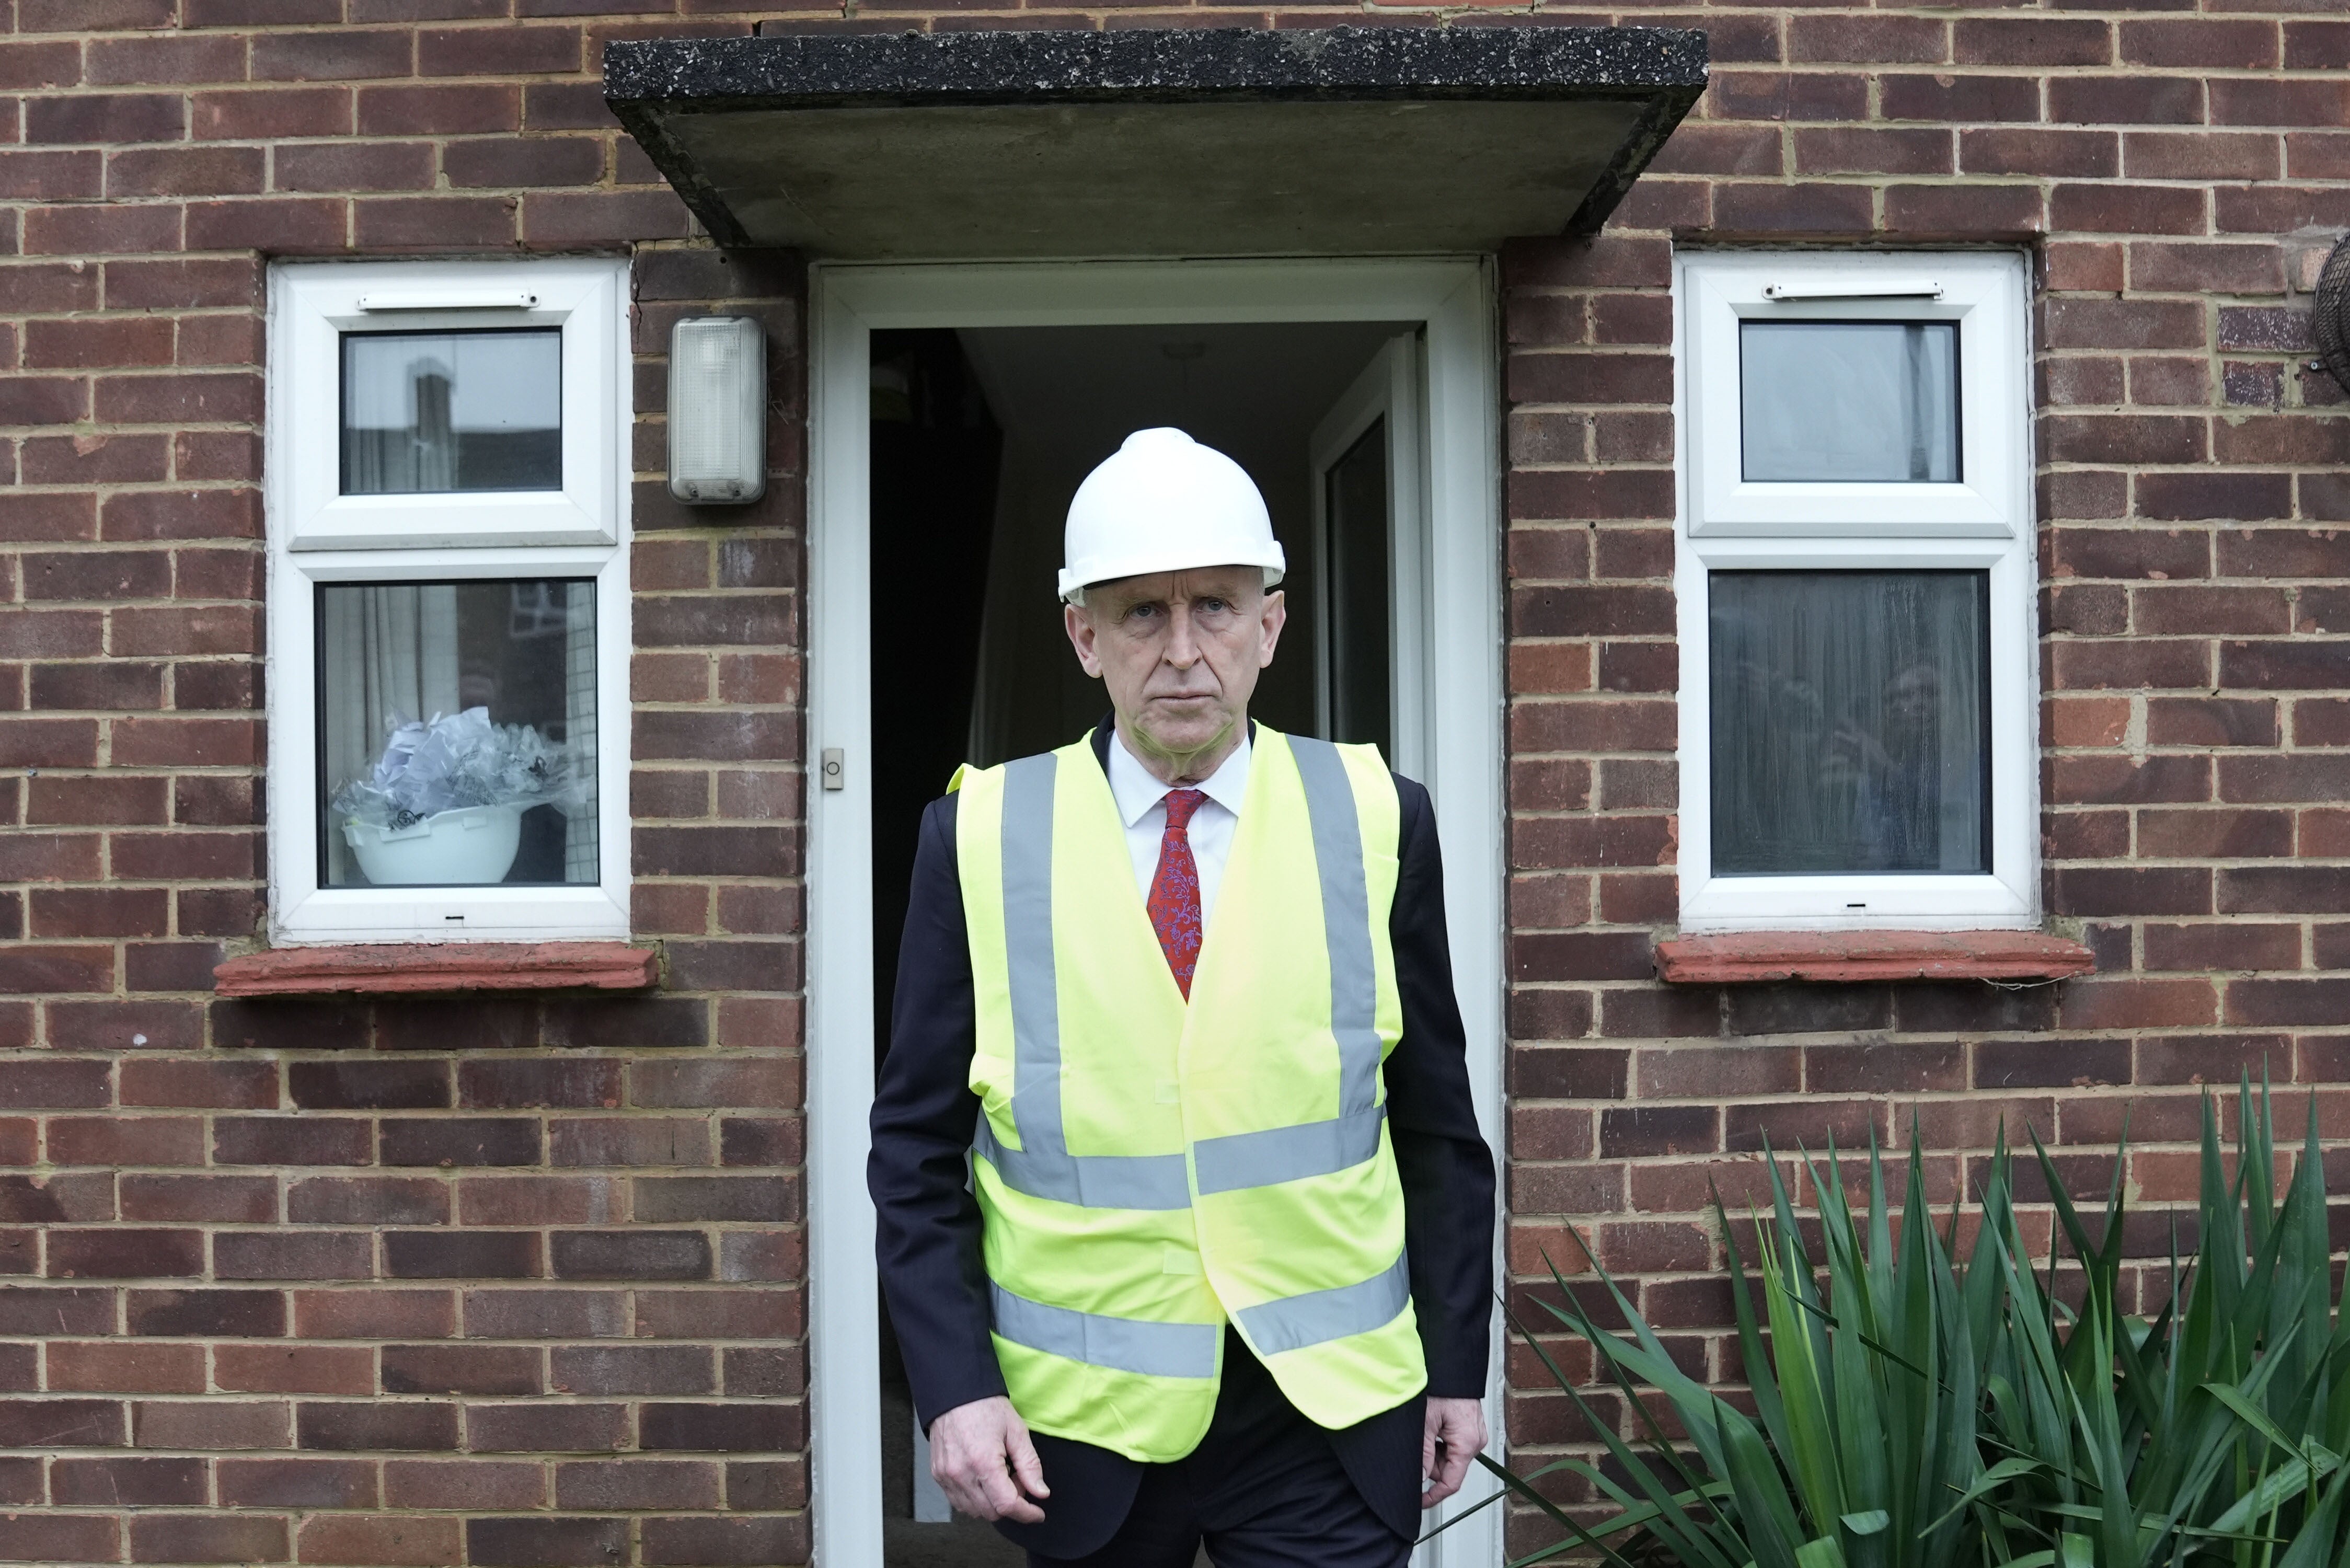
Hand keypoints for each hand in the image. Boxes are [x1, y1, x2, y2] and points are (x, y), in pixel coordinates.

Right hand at [929, 1395, 1048, 1522]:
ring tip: (999, 1475)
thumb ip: (1030, 1465)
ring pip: (975, 1511)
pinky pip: (959, 1502)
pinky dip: (975, 1498)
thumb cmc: (985, 1407)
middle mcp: (961, 1473)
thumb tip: (1041, 1492)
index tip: (1037, 1513)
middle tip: (1017, 1477)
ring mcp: (947, 1477)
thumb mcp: (1017, 1431)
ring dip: (992, 1502)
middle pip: (992, 1512)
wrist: (954, 1393)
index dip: (1026, 1513)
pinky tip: (983, 1478)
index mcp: (983, 1462)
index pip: (1007, 1505)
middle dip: (1011, 1503)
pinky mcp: (938, 1476)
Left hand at [1420, 1396, 1486, 1507]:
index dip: (1434, 1495)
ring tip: (1428, 1426)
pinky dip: (1441, 1440)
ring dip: (1435, 1449)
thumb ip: (1424, 1454)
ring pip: (1450, 1457)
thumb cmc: (1442, 1387)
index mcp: (1467, 1444)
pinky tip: (1434, 1424)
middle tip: (1420, 1439)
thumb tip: (1421, 1478)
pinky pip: (1454, 1445)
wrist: (1452, 1366)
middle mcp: (1476, 1442)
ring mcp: (1475, 1435)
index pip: (1452, 1482)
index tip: (1420, 1501)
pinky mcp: (1471, 1429)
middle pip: (1449, 1469)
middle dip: (1431, 1461)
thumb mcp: (1425, 1422)